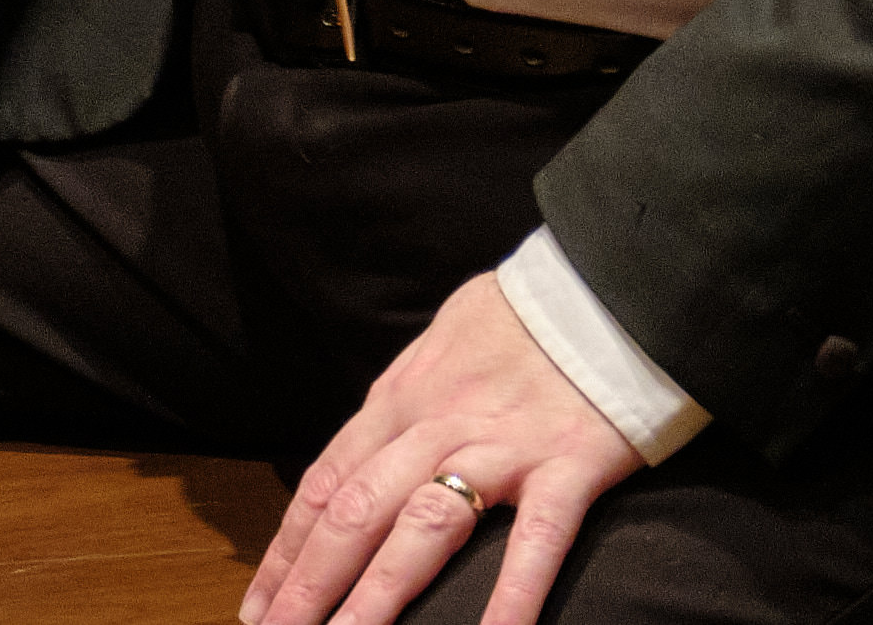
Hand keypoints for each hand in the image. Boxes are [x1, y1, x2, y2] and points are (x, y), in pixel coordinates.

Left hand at [241, 273, 644, 624]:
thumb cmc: (528, 313)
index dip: (288, 550)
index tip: (259, 604)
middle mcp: (439, 424)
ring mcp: (503, 446)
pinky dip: (511, 596)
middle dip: (308, 584)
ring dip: (376, 597)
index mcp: (404, 396)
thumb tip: (377, 428)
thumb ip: (411, 389)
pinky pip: (535, 540)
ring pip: (423, 528)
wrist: (612, 280)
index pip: (328, 483)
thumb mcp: (445, 337)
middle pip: (357, 512)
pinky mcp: (568, 463)